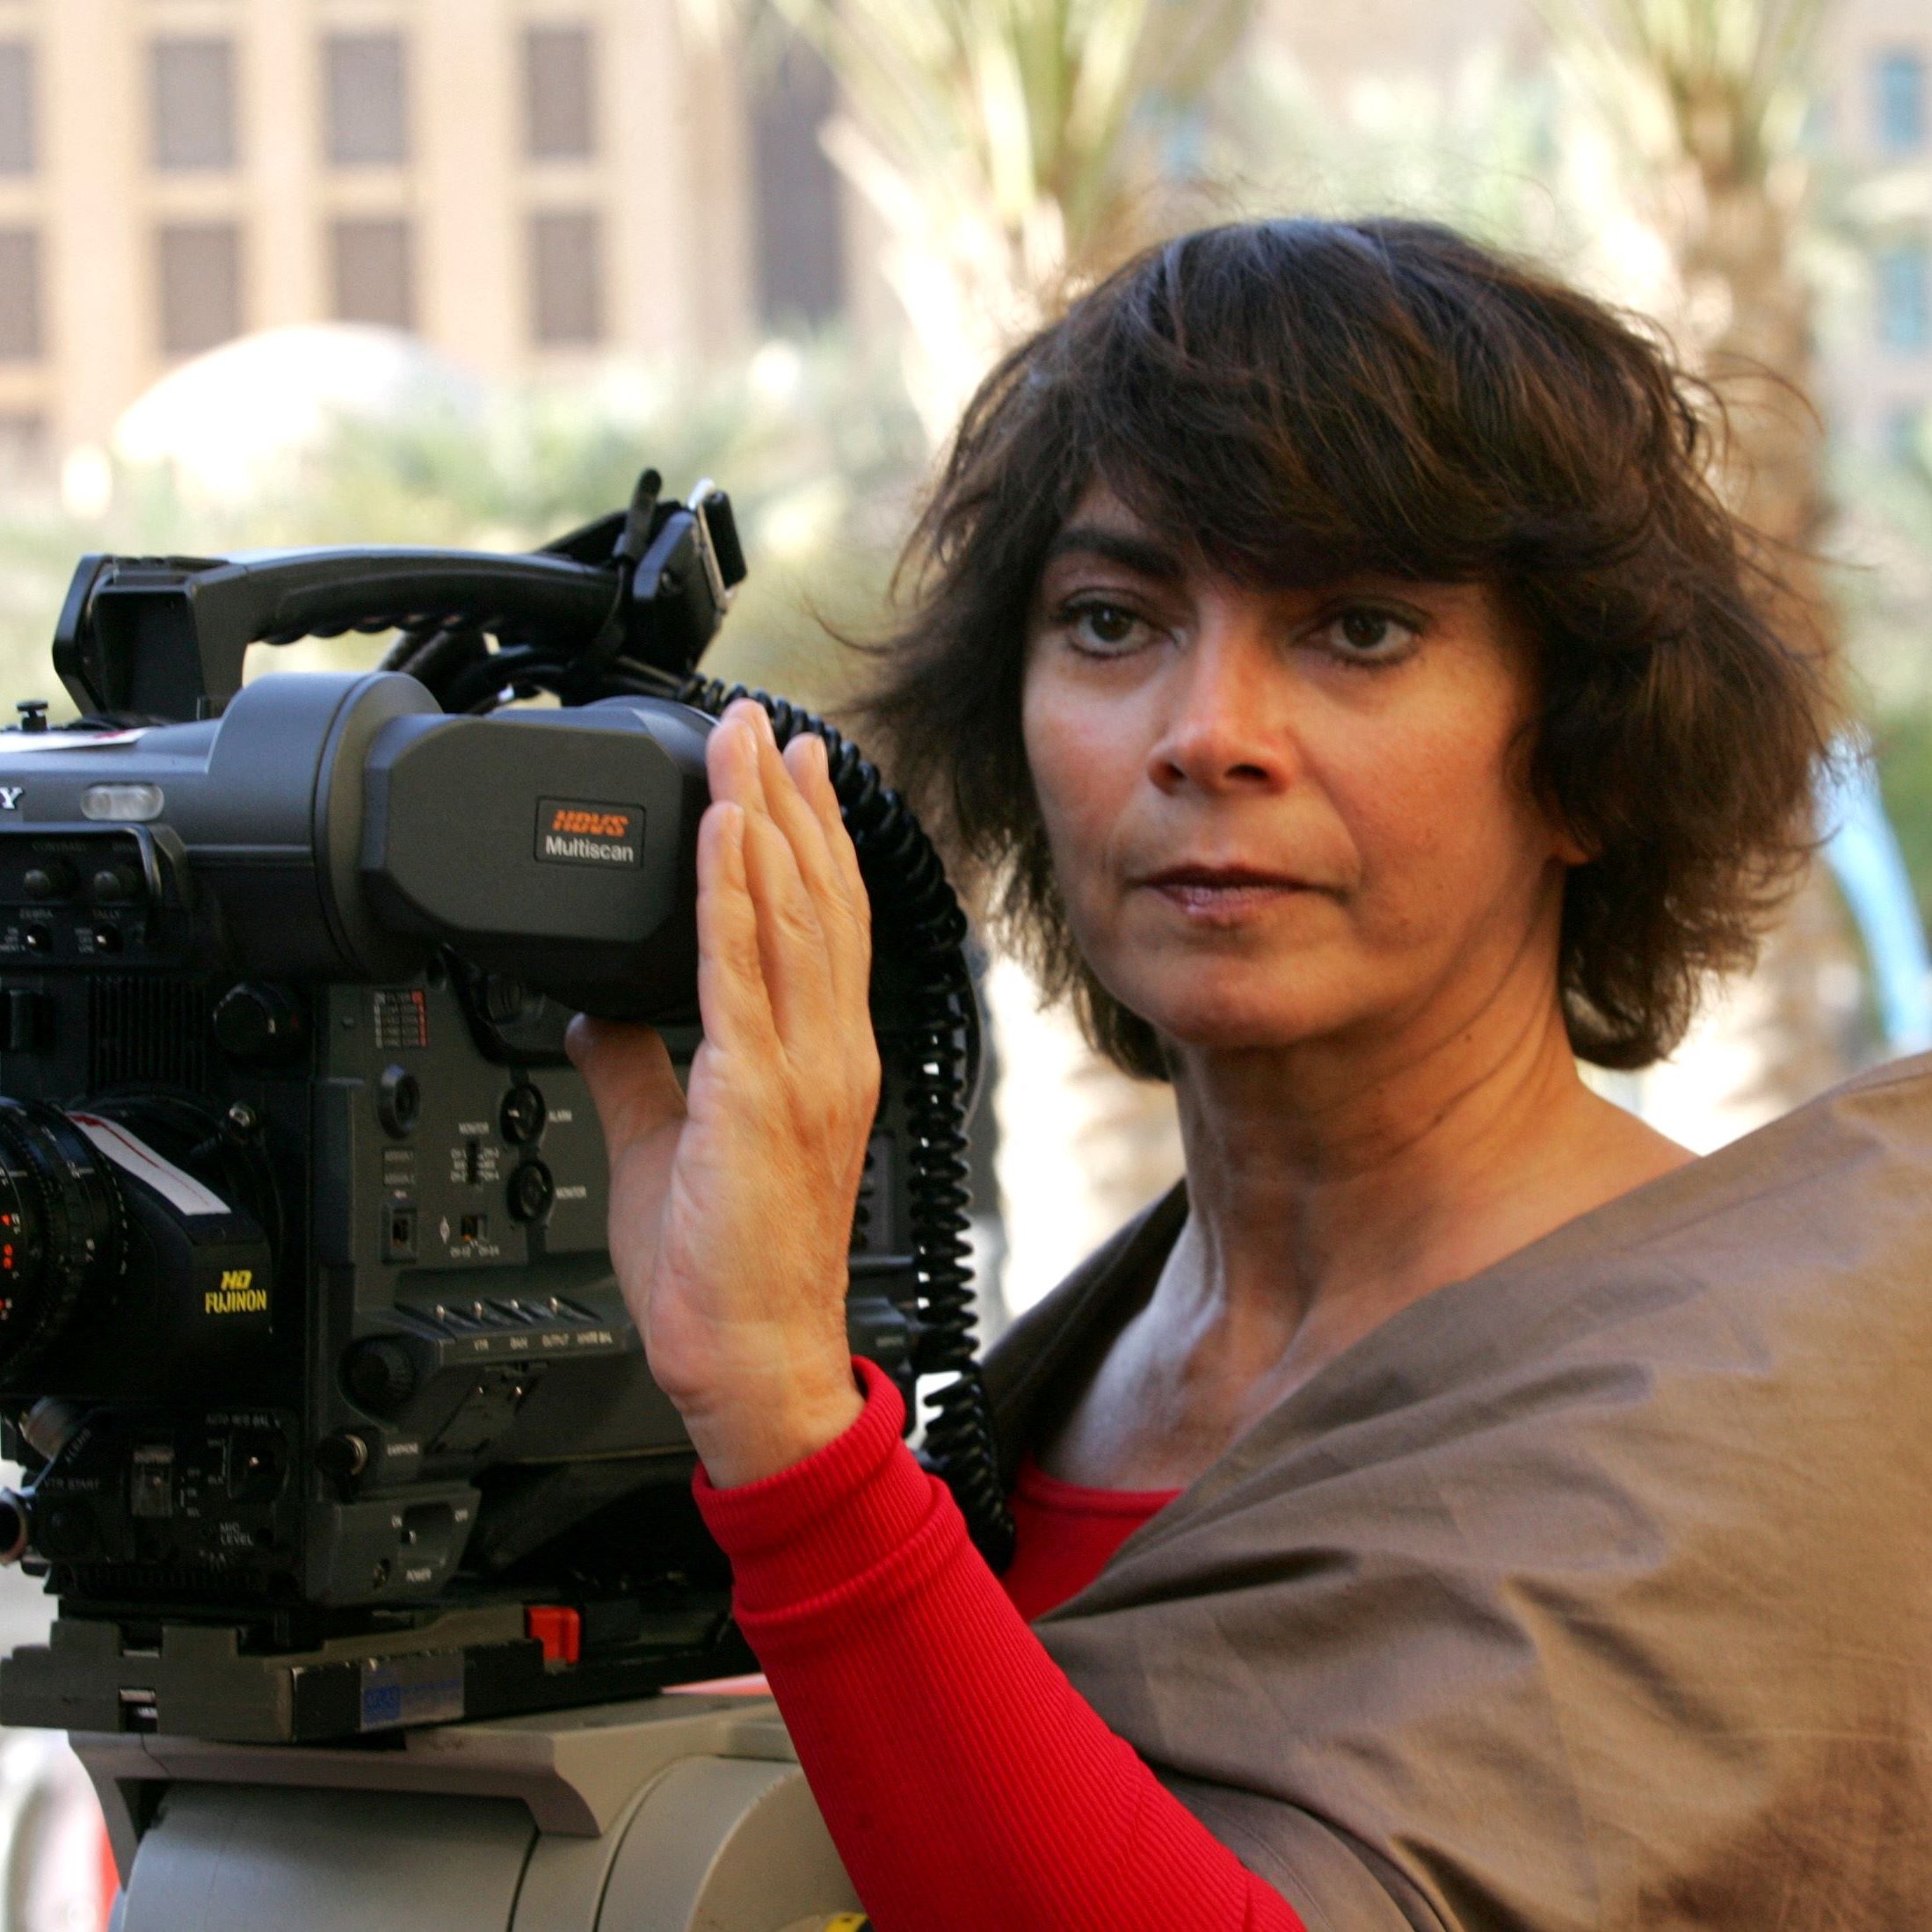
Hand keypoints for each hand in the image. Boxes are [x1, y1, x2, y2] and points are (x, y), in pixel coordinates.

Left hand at [566, 700, 876, 1485]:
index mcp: (819, 1062)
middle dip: (789, 802)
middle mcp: (827, 1053)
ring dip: (763, 818)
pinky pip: (744, 974)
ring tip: (743, 743)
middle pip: (818, 899)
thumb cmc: (722, 1272)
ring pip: (792, 916)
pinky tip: (722, 831)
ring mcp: (804, 1071)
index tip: (790, 774)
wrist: (747, 1358)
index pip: (825, 927)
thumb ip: (637, 1066)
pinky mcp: (759, 1096)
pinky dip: (734, 895)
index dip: (811, 842)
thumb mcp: (664, 1143)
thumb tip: (602, 1007)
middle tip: (766, 723)